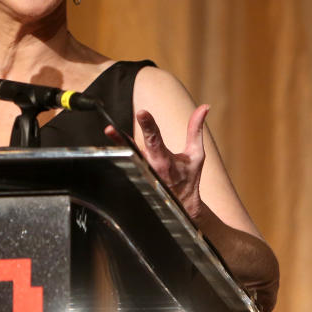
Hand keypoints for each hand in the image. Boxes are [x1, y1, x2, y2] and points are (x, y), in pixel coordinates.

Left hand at [105, 104, 209, 219]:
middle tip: (110, 128)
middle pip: (132, 149)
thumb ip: (196, 130)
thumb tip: (204, 107)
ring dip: (116, 145)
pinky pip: (121, 165)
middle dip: (121, 139)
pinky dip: (115, 156)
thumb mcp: (196, 154)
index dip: (148, 126)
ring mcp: (138, 173)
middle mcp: (148, 167)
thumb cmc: (189, 177)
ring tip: (109, 131)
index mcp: (164, 161)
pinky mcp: (132, 178)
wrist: (180, 205)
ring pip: (123, 157)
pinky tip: (106, 148)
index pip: (155, 139)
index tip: (142, 112)